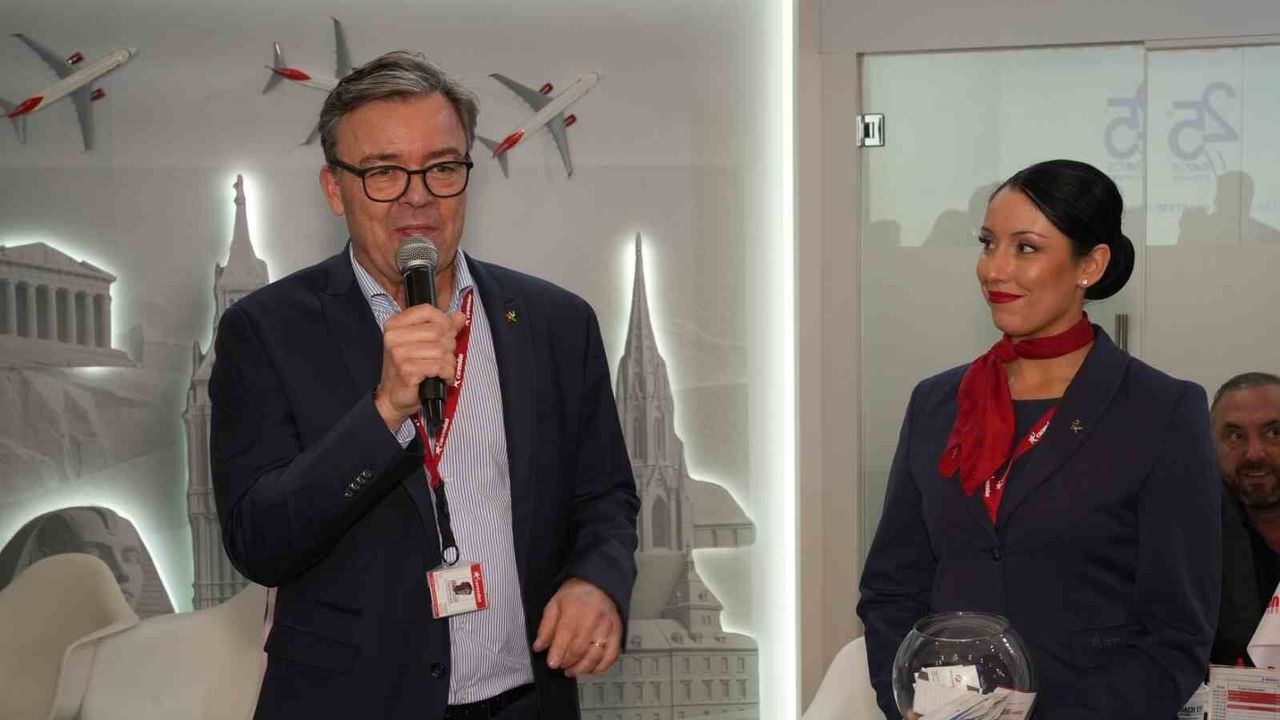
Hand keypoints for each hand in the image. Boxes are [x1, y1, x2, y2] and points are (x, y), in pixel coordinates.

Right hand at [373, 305, 467, 431]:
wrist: (393, 397)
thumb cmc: (408, 369)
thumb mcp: (422, 344)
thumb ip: (442, 327)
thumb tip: (460, 316)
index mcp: (395, 325)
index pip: (427, 310)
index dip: (444, 321)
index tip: (447, 333)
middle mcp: (394, 336)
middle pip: (438, 331)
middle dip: (449, 345)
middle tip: (445, 357)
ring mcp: (399, 353)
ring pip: (441, 350)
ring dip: (449, 362)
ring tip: (443, 369)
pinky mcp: (406, 370)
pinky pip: (439, 366)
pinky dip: (447, 373)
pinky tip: (443, 378)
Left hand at [532, 578, 621, 677]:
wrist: (598, 586)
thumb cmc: (573, 597)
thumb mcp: (554, 605)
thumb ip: (545, 627)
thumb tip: (538, 648)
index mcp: (575, 609)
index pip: (566, 635)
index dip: (558, 653)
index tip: (552, 664)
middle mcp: (593, 618)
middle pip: (579, 649)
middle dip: (567, 662)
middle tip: (560, 666)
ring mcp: (607, 627)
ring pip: (595, 656)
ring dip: (582, 669)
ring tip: (572, 671)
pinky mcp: (618, 634)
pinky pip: (611, 656)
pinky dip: (600, 667)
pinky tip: (590, 669)